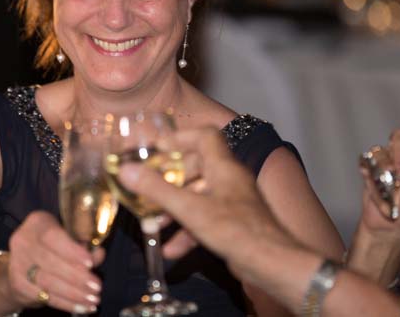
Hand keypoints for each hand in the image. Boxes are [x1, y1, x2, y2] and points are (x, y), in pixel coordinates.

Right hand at [6, 211, 102, 313]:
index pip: (53, 237)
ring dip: (74, 294)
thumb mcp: (68, 238)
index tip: (90, 264)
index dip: (71, 251)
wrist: (22, 263)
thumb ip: (84, 245)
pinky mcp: (18, 284)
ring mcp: (17, 263)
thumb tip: (98, 254)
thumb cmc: (53, 246)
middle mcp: (23, 240)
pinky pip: (45, 297)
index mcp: (37, 222)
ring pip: (48, 282)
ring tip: (93, 300)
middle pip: (51, 262)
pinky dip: (66, 304)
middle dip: (77, 277)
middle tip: (97, 287)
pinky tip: (82, 307)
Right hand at [117, 127, 291, 282]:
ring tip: (154, 223)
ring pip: (199, 196)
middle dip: (171, 179)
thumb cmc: (235, 230)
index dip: (181, 137)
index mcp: (224, 167)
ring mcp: (234, 202)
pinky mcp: (235, 224)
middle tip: (150, 188)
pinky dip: (188, 230)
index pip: (205, 136)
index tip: (158, 148)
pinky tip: (172, 249)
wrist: (272, 263)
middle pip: (197, 167)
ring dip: (176, 209)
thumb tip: (126, 170)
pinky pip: (206, 219)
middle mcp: (230, 179)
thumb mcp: (189, 209)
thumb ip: (157, 189)